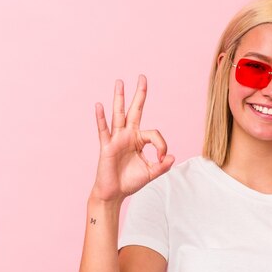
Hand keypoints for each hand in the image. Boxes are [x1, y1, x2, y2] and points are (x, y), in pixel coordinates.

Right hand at [91, 75, 174, 201]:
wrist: (114, 193)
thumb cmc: (130, 182)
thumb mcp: (151, 174)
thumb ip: (162, 166)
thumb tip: (172, 156)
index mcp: (139, 140)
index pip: (154, 133)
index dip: (162, 145)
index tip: (162, 158)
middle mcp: (128, 135)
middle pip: (135, 111)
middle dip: (139, 94)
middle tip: (142, 77)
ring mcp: (117, 139)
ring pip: (118, 115)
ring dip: (119, 98)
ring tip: (120, 82)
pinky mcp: (107, 146)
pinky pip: (103, 130)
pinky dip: (101, 118)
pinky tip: (99, 105)